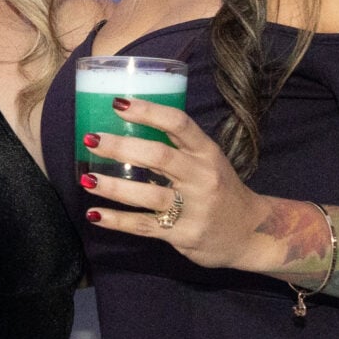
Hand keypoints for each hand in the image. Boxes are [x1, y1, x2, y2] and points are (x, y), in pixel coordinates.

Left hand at [77, 97, 272, 271]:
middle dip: (121, 147)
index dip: (148, 111)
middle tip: (91, 140)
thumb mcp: (209, 162)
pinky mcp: (183, 235)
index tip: (118, 103)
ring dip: (113, 187)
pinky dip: (117, 221)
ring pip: (148, 195)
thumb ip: (178, 148)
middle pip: (159, 157)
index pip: (178, 124)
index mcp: (207, 153)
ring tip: (86, 179)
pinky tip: (94, 214)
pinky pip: (144, 226)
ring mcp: (194, 209)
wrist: (252, 234)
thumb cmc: (221, 190)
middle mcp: (202, 178)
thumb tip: (129, 129)